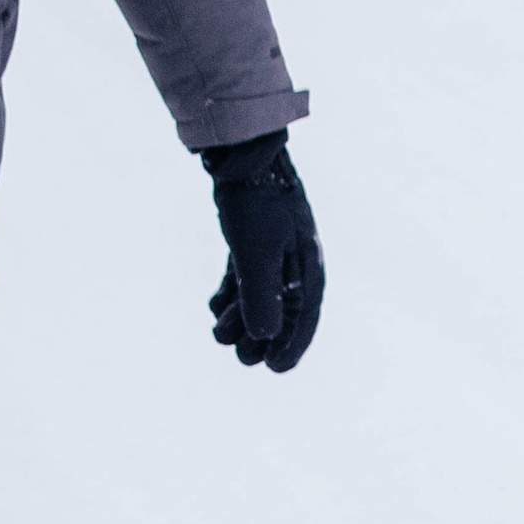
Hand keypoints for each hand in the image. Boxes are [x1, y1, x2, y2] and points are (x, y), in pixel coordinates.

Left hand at [206, 131, 323, 372]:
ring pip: (260, 292)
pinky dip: (232, 293)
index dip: (293, 345)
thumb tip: (263, 339)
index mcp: (308, 265)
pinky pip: (246, 274)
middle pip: (282, 309)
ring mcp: (274, 246)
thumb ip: (260, 297)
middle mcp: (296, 259)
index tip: (275, 369)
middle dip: (260, 335)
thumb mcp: (256, 254)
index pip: (305, 316)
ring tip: (218, 333)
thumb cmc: (255, 204)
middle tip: (241, 357)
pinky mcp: (253, 235)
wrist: (242, 155)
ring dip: (241, 316)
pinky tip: (215, 307)